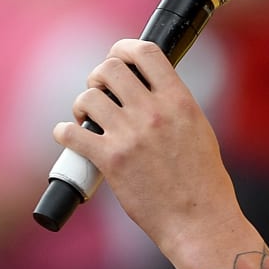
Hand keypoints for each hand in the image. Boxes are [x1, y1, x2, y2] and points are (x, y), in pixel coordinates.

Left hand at [52, 39, 247, 258]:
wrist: (199, 221)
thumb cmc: (204, 182)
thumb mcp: (199, 129)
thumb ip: (174, 105)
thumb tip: (149, 91)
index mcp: (179, 100)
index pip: (145, 52)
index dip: (124, 48)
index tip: (116, 56)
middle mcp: (153, 112)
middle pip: (109, 69)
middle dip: (98, 77)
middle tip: (99, 92)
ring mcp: (131, 135)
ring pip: (89, 97)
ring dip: (82, 105)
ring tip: (86, 118)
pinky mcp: (111, 161)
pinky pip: (73, 134)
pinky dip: (64, 132)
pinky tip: (67, 135)